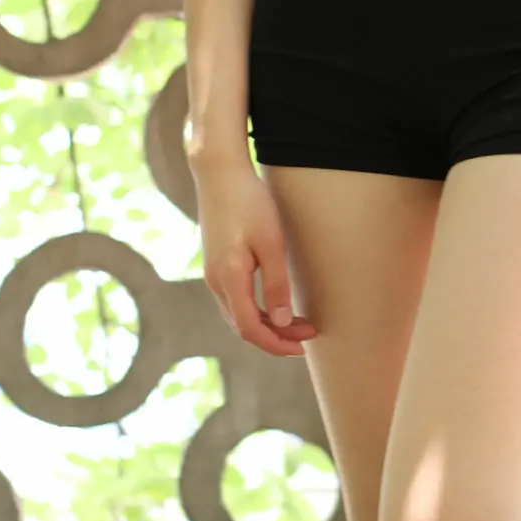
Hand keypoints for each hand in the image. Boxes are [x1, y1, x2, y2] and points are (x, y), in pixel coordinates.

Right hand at [194, 157, 319, 355]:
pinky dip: (255, 310)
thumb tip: (282, 322)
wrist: (219, 172)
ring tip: (297, 324)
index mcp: (229, 279)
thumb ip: (276, 284)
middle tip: (308, 335)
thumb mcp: (270, 243)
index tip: (301, 347)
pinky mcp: (215, 264)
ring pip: (238, 315)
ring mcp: (212, 274)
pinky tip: (274, 305)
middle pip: (243, 326)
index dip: (276, 344)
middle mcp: (215, 282)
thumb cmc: (248, 202)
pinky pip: (234, 300)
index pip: (251, 329)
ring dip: (267, 325)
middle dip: (276, 337)